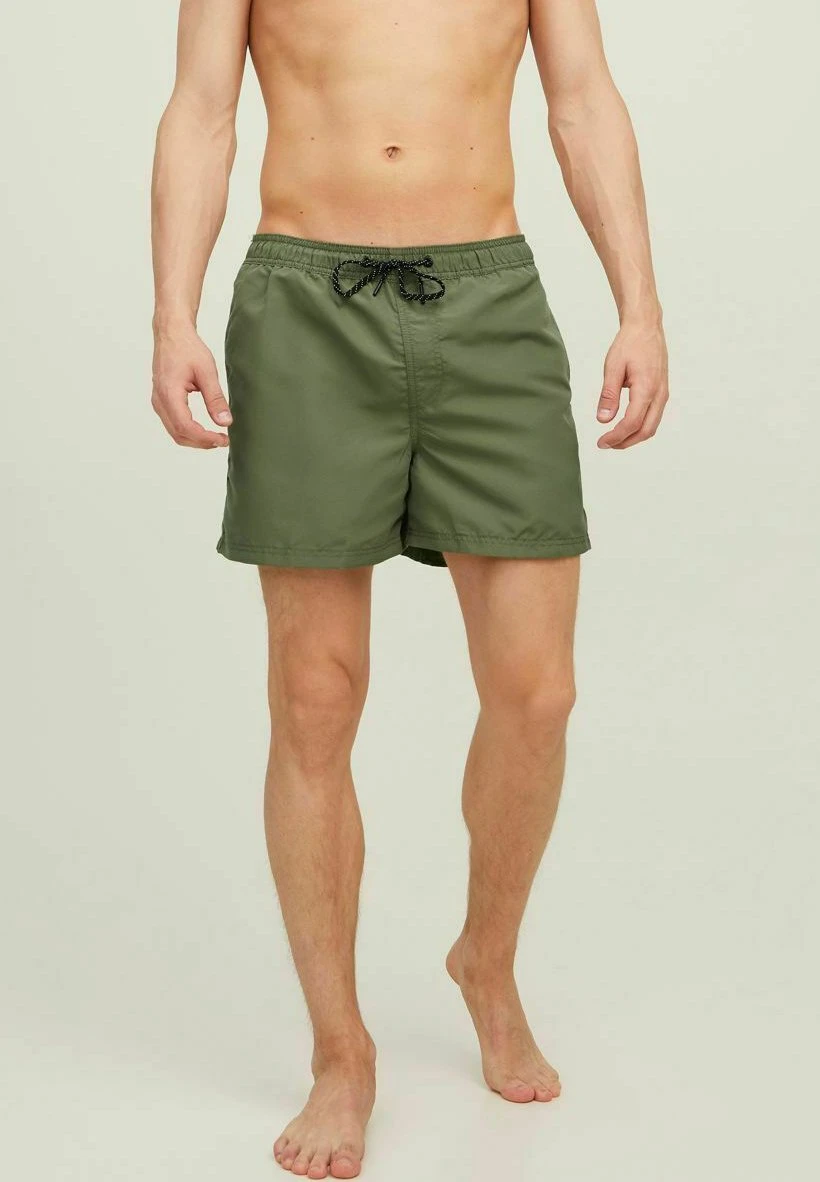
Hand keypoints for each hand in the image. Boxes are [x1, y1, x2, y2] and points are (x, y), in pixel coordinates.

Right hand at [151, 324, 231, 447]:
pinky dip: (189, 432)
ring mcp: (158, 402)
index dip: (205, 438)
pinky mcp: (161, 401)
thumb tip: (225, 422)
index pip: (185, 427)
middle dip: (202, 443)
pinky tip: (204, 430)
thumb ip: (216, 398)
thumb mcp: (207, 372)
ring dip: (195, 439)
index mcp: (169, 393)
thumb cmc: (187, 348)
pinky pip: (173, 424)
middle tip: (223, 441)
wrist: (171, 333)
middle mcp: (159, 401)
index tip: (223, 439)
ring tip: (216, 437)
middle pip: (179, 434)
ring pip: (175, 432)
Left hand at [596, 317, 668, 448]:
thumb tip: (603, 420)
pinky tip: (625, 426)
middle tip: (605, 444)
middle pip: (646, 431)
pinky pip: (654, 417)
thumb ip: (608, 395)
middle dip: (625, 442)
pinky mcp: (662, 392)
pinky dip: (640, 427)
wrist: (646, 327)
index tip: (601, 442)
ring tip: (614, 438)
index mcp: (647, 388)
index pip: (632, 423)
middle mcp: (659, 394)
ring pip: (652, 426)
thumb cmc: (629, 343)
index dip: (616, 437)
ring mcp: (663, 393)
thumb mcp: (613, 367)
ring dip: (633, 437)